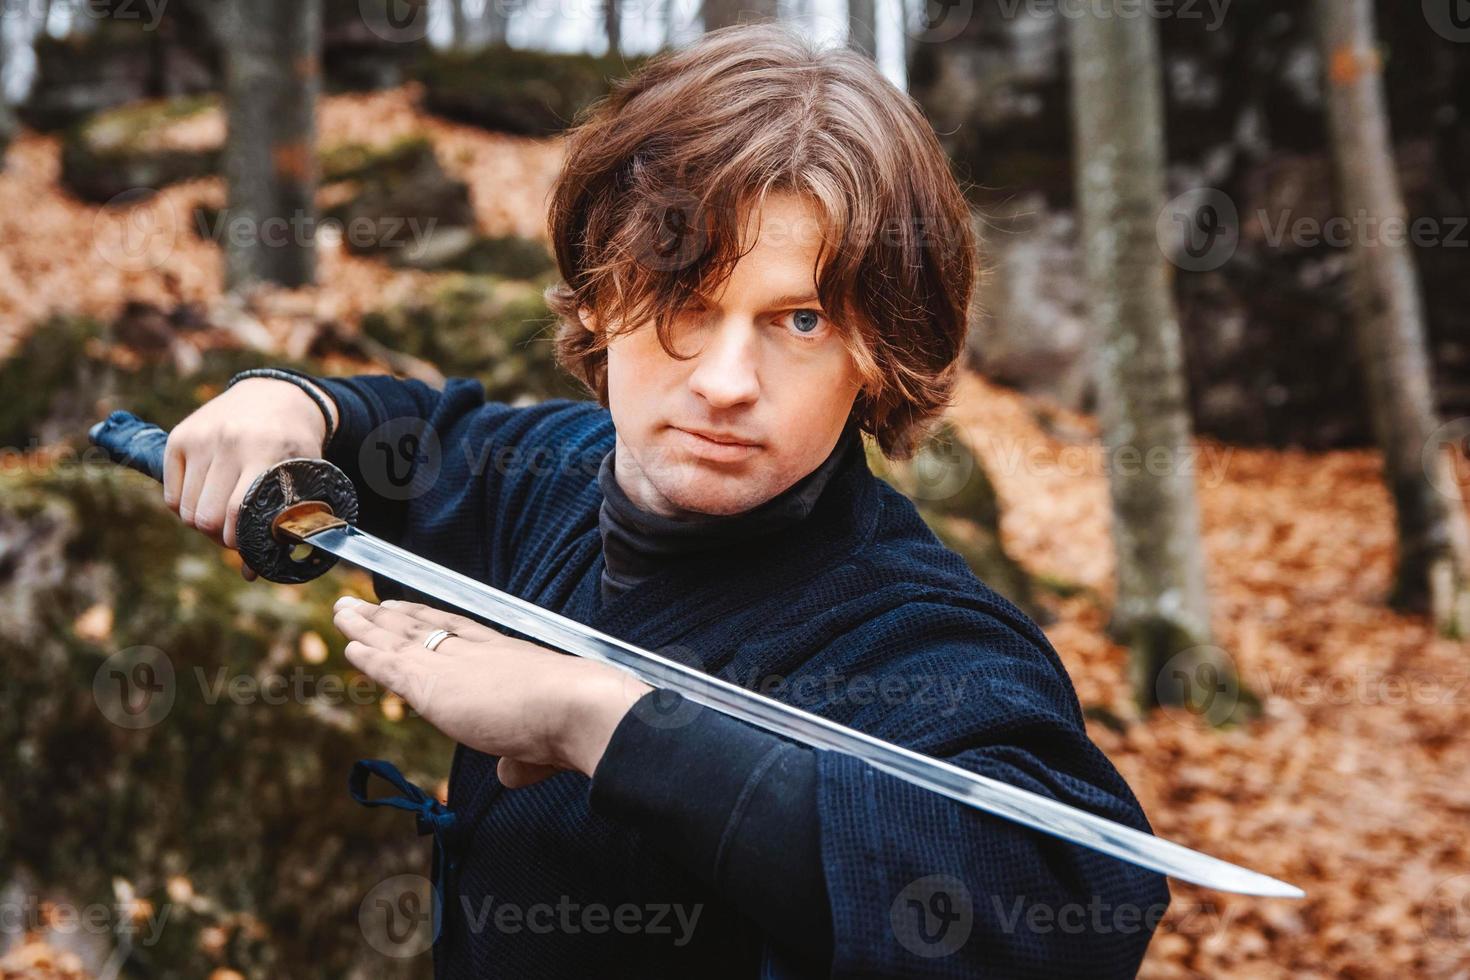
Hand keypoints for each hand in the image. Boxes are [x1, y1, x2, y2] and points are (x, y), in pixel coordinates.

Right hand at [163, 376, 338, 580]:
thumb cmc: (292, 445)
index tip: (247, 545)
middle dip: (219, 536)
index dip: (238, 540)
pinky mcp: (179, 438)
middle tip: (234, 533)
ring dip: (202, 523)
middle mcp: (228, 442)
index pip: (238, 511)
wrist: (275, 395)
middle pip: (205, 517)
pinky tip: (206, 499)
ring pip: (186, 510)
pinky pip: (172, 496)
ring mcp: (200, 438)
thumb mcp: (301, 477)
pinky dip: (185, 508)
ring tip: (222, 516)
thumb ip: (280, 522)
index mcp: (265, 452)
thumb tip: (250, 574)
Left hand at [331, 596, 651, 786]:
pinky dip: (369, 655)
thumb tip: (510, 773)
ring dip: (369, 627)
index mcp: (507, 655)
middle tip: (365, 605)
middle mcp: (476, 652)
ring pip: (401, 639)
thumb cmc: (574, 721)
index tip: (409, 610)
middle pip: (424, 628)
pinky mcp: (431, 684)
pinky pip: (391, 665)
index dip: (431, 620)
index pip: (460, 632)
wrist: (577, 706)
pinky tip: (350, 646)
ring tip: (344, 612)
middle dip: (394, 618)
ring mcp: (453, 664)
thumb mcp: (542, 744)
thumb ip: (520, 759)